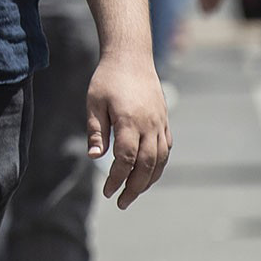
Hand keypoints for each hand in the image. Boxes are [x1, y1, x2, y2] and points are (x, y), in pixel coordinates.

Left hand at [87, 52, 170, 208]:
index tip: (107, 191)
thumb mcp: (94, 102)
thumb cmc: (107, 79)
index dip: (117, 178)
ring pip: (160, 159)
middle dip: (135, 187)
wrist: (131, 58)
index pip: (125, 158)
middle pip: (146, 165)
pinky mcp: (165, 121)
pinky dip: (158, 165)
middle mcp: (149, 125)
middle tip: (122, 203)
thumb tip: (95, 157)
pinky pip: (166, 149)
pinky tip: (148, 174)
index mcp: (129, 121)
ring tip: (134, 193)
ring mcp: (160, 123)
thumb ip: (96, 130)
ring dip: (148, 180)